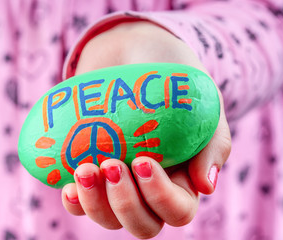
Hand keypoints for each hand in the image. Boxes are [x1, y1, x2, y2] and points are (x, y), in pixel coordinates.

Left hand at [61, 22, 230, 238]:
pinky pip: (80, 204)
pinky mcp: (92, 173)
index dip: (159, 197)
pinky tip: (68, 185)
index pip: (177, 211)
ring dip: (95, 203)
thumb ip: (214, 145)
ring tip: (84, 169)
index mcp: (182, 181)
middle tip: (110, 164)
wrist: (137, 56)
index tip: (143, 161)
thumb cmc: (175, 84)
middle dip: (124, 203)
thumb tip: (207, 187)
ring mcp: (118, 185)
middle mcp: (149, 190)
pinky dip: (74, 201)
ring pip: (108, 219)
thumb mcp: (204, 107)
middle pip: (142, 224)